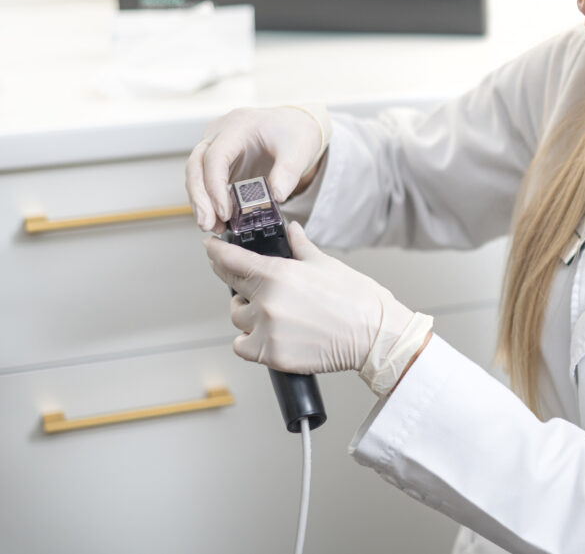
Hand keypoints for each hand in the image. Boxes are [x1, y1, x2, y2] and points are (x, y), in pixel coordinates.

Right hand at [186, 104, 330, 232]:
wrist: (296, 125)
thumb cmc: (295, 133)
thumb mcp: (299, 151)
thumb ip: (288, 173)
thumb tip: (276, 196)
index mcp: (239, 125)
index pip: (216, 156)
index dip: (216, 186)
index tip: (225, 212)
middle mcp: (220, 132)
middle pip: (196, 164)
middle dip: (199, 197)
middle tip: (207, 223)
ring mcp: (216, 144)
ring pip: (195, 173)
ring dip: (201, 202)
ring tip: (212, 226)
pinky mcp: (218, 159)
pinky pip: (205, 180)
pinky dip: (209, 200)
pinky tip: (217, 219)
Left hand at [204, 222, 431, 394]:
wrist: (374, 334)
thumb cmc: (356, 299)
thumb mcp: (325, 263)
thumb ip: (300, 246)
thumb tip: (292, 231)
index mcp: (278, 274)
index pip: (231, 260)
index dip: (216, 252)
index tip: (210, 247)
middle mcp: (267, 301)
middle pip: (232, 288)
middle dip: (237, 283)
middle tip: (252, 284)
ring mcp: (267, 330)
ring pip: (238, 318)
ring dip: (248, 314)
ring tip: (272, 312)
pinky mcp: (271, 354)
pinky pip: (243, 346)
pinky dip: (250, 341)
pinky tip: (269, 334)